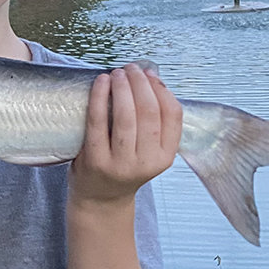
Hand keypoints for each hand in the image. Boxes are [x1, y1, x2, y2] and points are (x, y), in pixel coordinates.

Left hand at [70, 64, 181, 208]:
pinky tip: (101, 82)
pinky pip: (98, 122)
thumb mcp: (149, 152)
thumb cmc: (123, 168)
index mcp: (165, 157)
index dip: (162, 89)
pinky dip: (100, 97)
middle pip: (149, 112)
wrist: (100, 199)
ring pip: (126, 116)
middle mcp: (146, 162)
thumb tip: (150, 78)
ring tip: (117, 73)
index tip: (150, 74)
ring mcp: (120, 163)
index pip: (173, 115)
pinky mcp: (95, 160)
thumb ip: (153, 123)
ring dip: (122, 87)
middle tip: (131, 69)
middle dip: (141, 83)